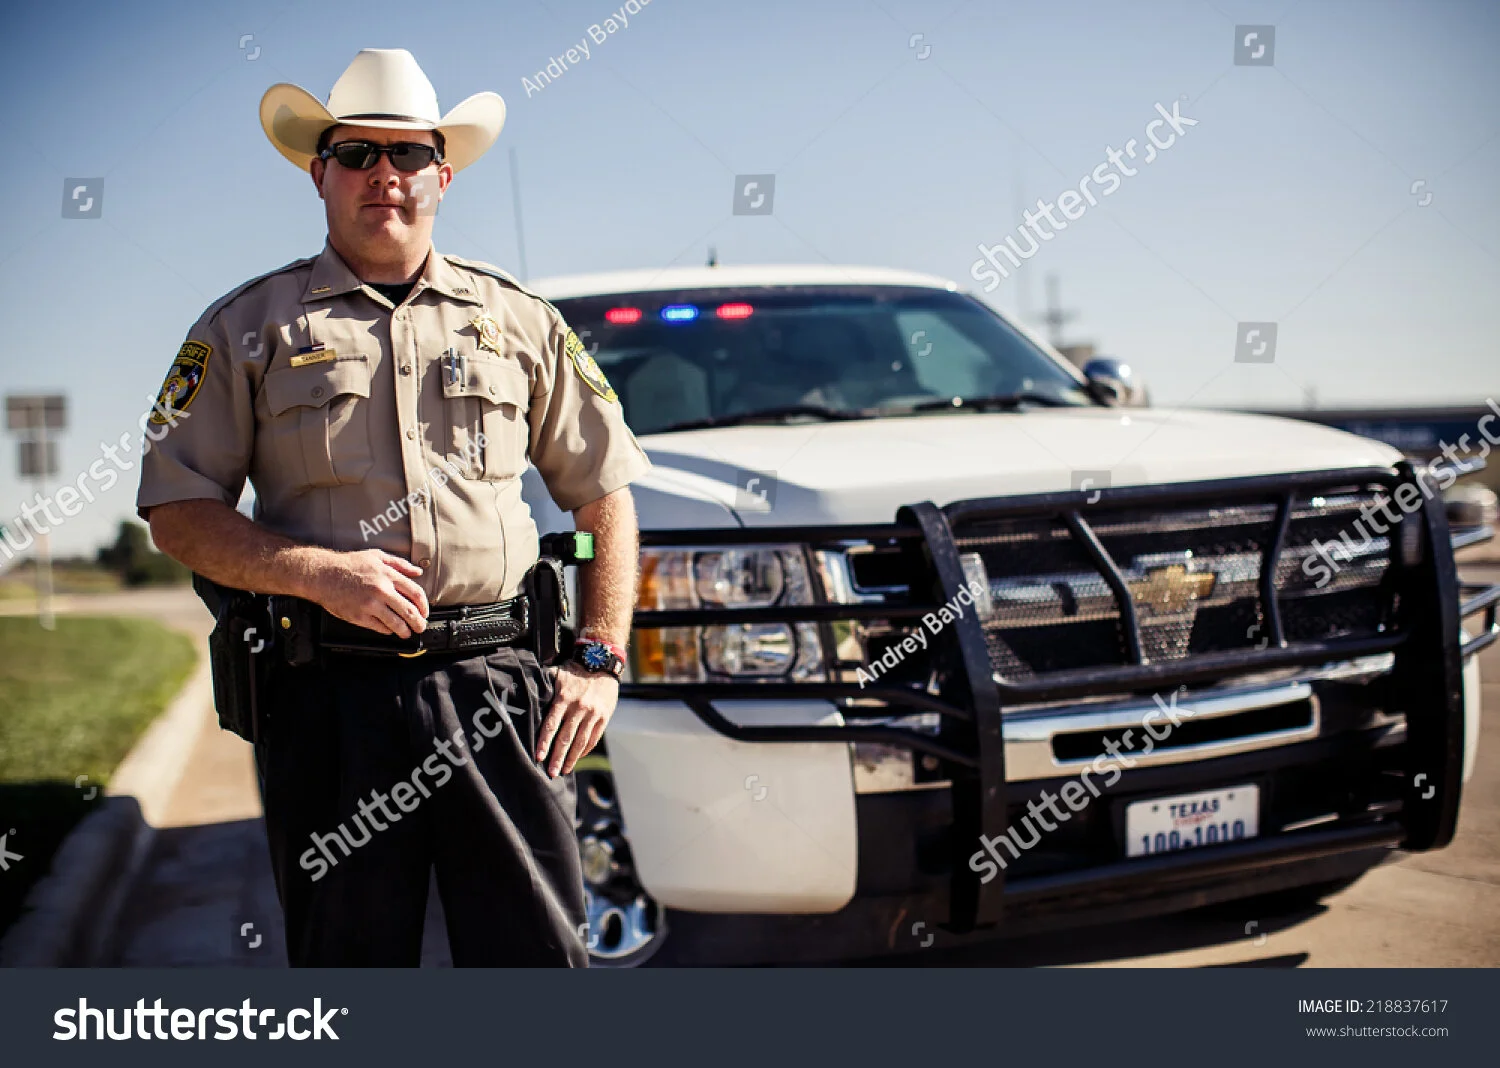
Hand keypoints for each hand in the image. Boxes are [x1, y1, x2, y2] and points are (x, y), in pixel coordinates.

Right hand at [309, 549, 429, 637]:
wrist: (323, 574)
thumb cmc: (349, 564)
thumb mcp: (376, 556)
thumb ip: (400, 564)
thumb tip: (418, 572)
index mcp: (388, 575)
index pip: (416, 594)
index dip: (424, 606)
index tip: (425, 612)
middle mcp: (382, 591)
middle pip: (409, 611)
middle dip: (419, 622)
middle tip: (421, 627)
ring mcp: (370, 605)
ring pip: (396, 623)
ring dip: (405, 631)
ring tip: (407, 632)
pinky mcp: (359, 616)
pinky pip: (379, 628)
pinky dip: (387, 630)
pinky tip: (389, 629)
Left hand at [536, 662, 619, 776]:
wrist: (601, 662)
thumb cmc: (574, 669)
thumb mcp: (556, 674)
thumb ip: (543, 685)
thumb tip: (521, 692)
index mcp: (564, 698)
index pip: (551, 725)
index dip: (544, 742)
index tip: (539, 757)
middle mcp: (579, 708)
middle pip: (566, 737)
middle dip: (557, 757)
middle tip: (551, 773)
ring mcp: (592, 714)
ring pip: (581, 741)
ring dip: (571, 758)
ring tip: (564, 770)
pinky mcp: (603, 717)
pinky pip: (593, 738)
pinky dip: (585, 750)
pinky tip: (577, 758)